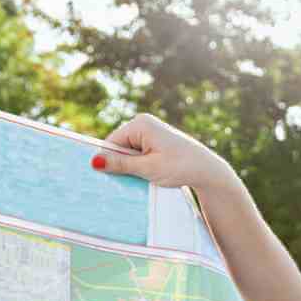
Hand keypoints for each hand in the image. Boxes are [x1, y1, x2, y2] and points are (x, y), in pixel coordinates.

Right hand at [93, 113, 235, 191]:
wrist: (207, 170)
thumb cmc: (181, 167)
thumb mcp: (147, 168)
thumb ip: (120, 165)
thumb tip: (93, 162)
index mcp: (140, 124)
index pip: (111, 144)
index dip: (111, 162)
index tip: (116, 178)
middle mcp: (144, 122)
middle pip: (119, 147)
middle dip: (124, 164)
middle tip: (137, 178)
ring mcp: (151, 130)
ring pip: (129, 152)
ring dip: (134, 166)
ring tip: (149, 175)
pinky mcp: (156, 139)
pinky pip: (139, 153)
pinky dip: (142, 164)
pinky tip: (152, 173)